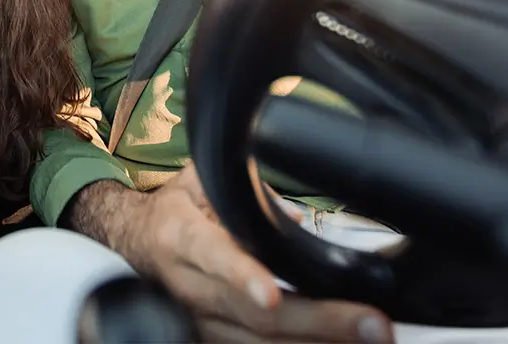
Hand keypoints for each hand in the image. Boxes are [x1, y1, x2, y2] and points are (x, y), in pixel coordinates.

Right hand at [118, 165, 391, 342]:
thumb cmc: (176, 209)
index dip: (242, 276)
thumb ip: (240, 188)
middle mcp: (188, 286)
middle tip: (374, 323)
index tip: (271, 295)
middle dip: (319, 321)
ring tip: (371, 340)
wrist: (133, 243)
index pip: (213, 256)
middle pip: (253, 314)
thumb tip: (295, 216)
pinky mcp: (207, 341)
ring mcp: (197, 323)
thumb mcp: (195, 180)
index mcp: (182, 237)